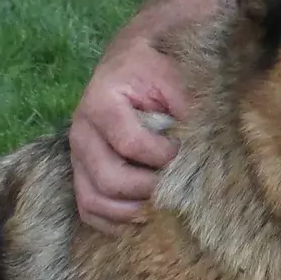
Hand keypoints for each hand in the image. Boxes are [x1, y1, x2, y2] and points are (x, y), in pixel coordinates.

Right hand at [69, 33, 188, 229]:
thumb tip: (201, 147)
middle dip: (148, 190)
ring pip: (93, 200)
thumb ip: (186, 106)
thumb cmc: (157, 67)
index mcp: (101, 104)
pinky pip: (87, 209)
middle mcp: (82, 132)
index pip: (131, 145)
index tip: (184, 153)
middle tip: (176, 187)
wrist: (133, 58)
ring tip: (160, 207)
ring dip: (130, 212)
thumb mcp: (173, 75)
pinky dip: (112, 221)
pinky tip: (140, 218)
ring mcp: (78, 154)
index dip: (163, 156)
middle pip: (109, 179)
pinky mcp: (82, 171)